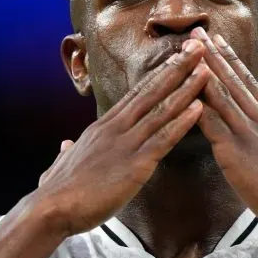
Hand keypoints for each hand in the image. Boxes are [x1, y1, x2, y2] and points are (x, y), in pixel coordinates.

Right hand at [35, 39, 209, 235]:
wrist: (51, 209)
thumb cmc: (57, 192)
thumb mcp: (62, 163)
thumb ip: (68, 151)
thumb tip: (66, 145)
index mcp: (103, 127)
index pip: (136, 94)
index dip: (158, 75)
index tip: (175, 57)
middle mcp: (116, 128)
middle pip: (152, 92)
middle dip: (177, 68)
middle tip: (197, 47)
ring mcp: (125, 144)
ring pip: (162, 111)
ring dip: (187, 89)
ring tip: (207, 70)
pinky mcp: (135, 165)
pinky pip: (163, 139)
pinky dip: (182, 122)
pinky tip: (199, 108)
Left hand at [192, 27, 257, 230]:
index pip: (249, 82)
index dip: (231, 59)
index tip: (219, 41)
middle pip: (233, 79)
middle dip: (213, 53)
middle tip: (197, 31)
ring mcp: (248, 132)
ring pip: (221, 93)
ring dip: (202, 69)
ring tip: (188, 50)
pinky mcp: (235, 151)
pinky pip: (211, 123)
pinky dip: (197, 104)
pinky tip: (183, 91)